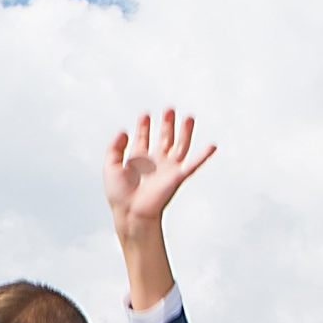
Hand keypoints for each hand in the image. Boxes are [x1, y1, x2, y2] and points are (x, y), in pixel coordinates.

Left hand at [103, 109, 215, 233]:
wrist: (130, 212)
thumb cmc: (119, 195)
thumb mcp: (110, 166)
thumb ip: (115, 147)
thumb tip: (124, 131)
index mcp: (139, 159)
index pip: (144, 138)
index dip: (144, 126)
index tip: (145, 115)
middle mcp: (155, 162)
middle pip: (165, 138)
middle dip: (167, 124)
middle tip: (169, 110)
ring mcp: (168, 168)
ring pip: (180, 146)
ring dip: (185, 132)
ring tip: (188, 117)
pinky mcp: (177, 176)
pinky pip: (193, 164)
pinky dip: (203, 156)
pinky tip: (212, 146)